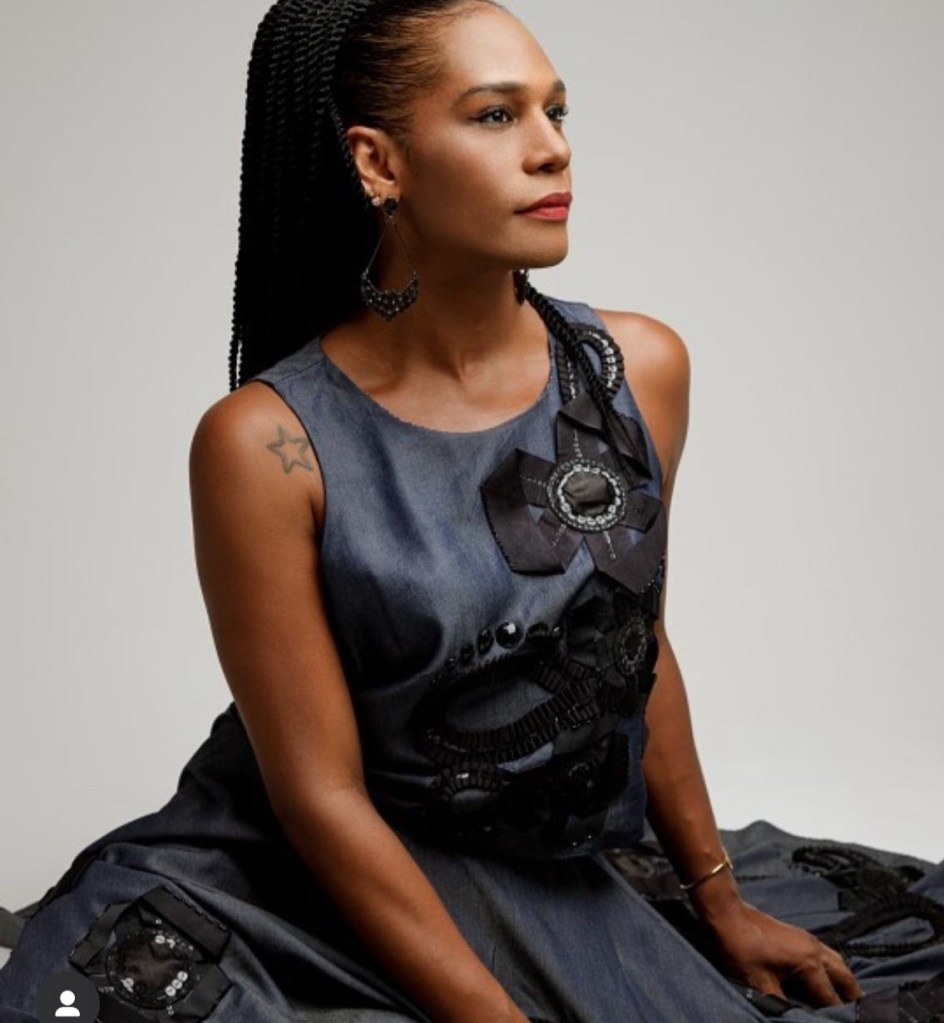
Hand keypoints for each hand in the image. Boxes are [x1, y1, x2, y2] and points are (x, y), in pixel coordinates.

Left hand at [700, 899, 863, 1006]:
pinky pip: (826, 954)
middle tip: (859, 1013)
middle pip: (845, 976)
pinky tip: (826, 977)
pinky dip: (833, 968)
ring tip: (848, 999)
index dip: (839, 1015)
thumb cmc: (742, 948)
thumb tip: (798, 1018)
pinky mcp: (799, 935)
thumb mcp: (761, 984)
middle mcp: (816, 949)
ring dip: (844, 980)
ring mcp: (808, 938)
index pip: (832, 998)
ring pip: (837, 962)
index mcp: (810, 963)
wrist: (728, 914)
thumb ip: (783, 1005)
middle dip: (853, 997)